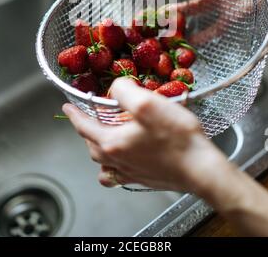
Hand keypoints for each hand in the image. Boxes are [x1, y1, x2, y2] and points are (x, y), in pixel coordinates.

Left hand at [63, 78, 267, 236]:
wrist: (201, 168)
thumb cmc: (177, 137)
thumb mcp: (147, 103)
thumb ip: (124, 91)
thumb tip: (115, 88)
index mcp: (113, 142)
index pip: (84, 126)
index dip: (74, 114)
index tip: (67, 107)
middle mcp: (117, 160)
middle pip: (92, 144)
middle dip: (87, 129)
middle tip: (91, 116)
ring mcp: (129, 172)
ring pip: (103, 161)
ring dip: (99, 147)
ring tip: (103, 136)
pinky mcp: (143, 179)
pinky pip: (118, 175)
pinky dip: (113, 166)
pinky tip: (121, 161)